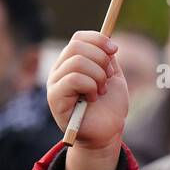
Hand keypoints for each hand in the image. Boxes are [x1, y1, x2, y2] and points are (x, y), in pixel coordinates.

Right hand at [47, 31, 127, 147]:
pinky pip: (74, 79)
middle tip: (109, 77)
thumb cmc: (109, 106)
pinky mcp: (55, 98)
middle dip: (101, 59)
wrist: (108, 131)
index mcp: (72, 62)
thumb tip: (106, 42)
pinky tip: (93, 98)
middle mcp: (59, 70)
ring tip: (101, 91)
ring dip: (98, 76)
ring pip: (77, 62)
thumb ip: (106, 57)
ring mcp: (54, 84)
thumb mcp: (112, 76)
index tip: (115, 50)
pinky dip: (90, 86)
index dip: (98, 39)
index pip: (79, 38)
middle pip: (76, 46)